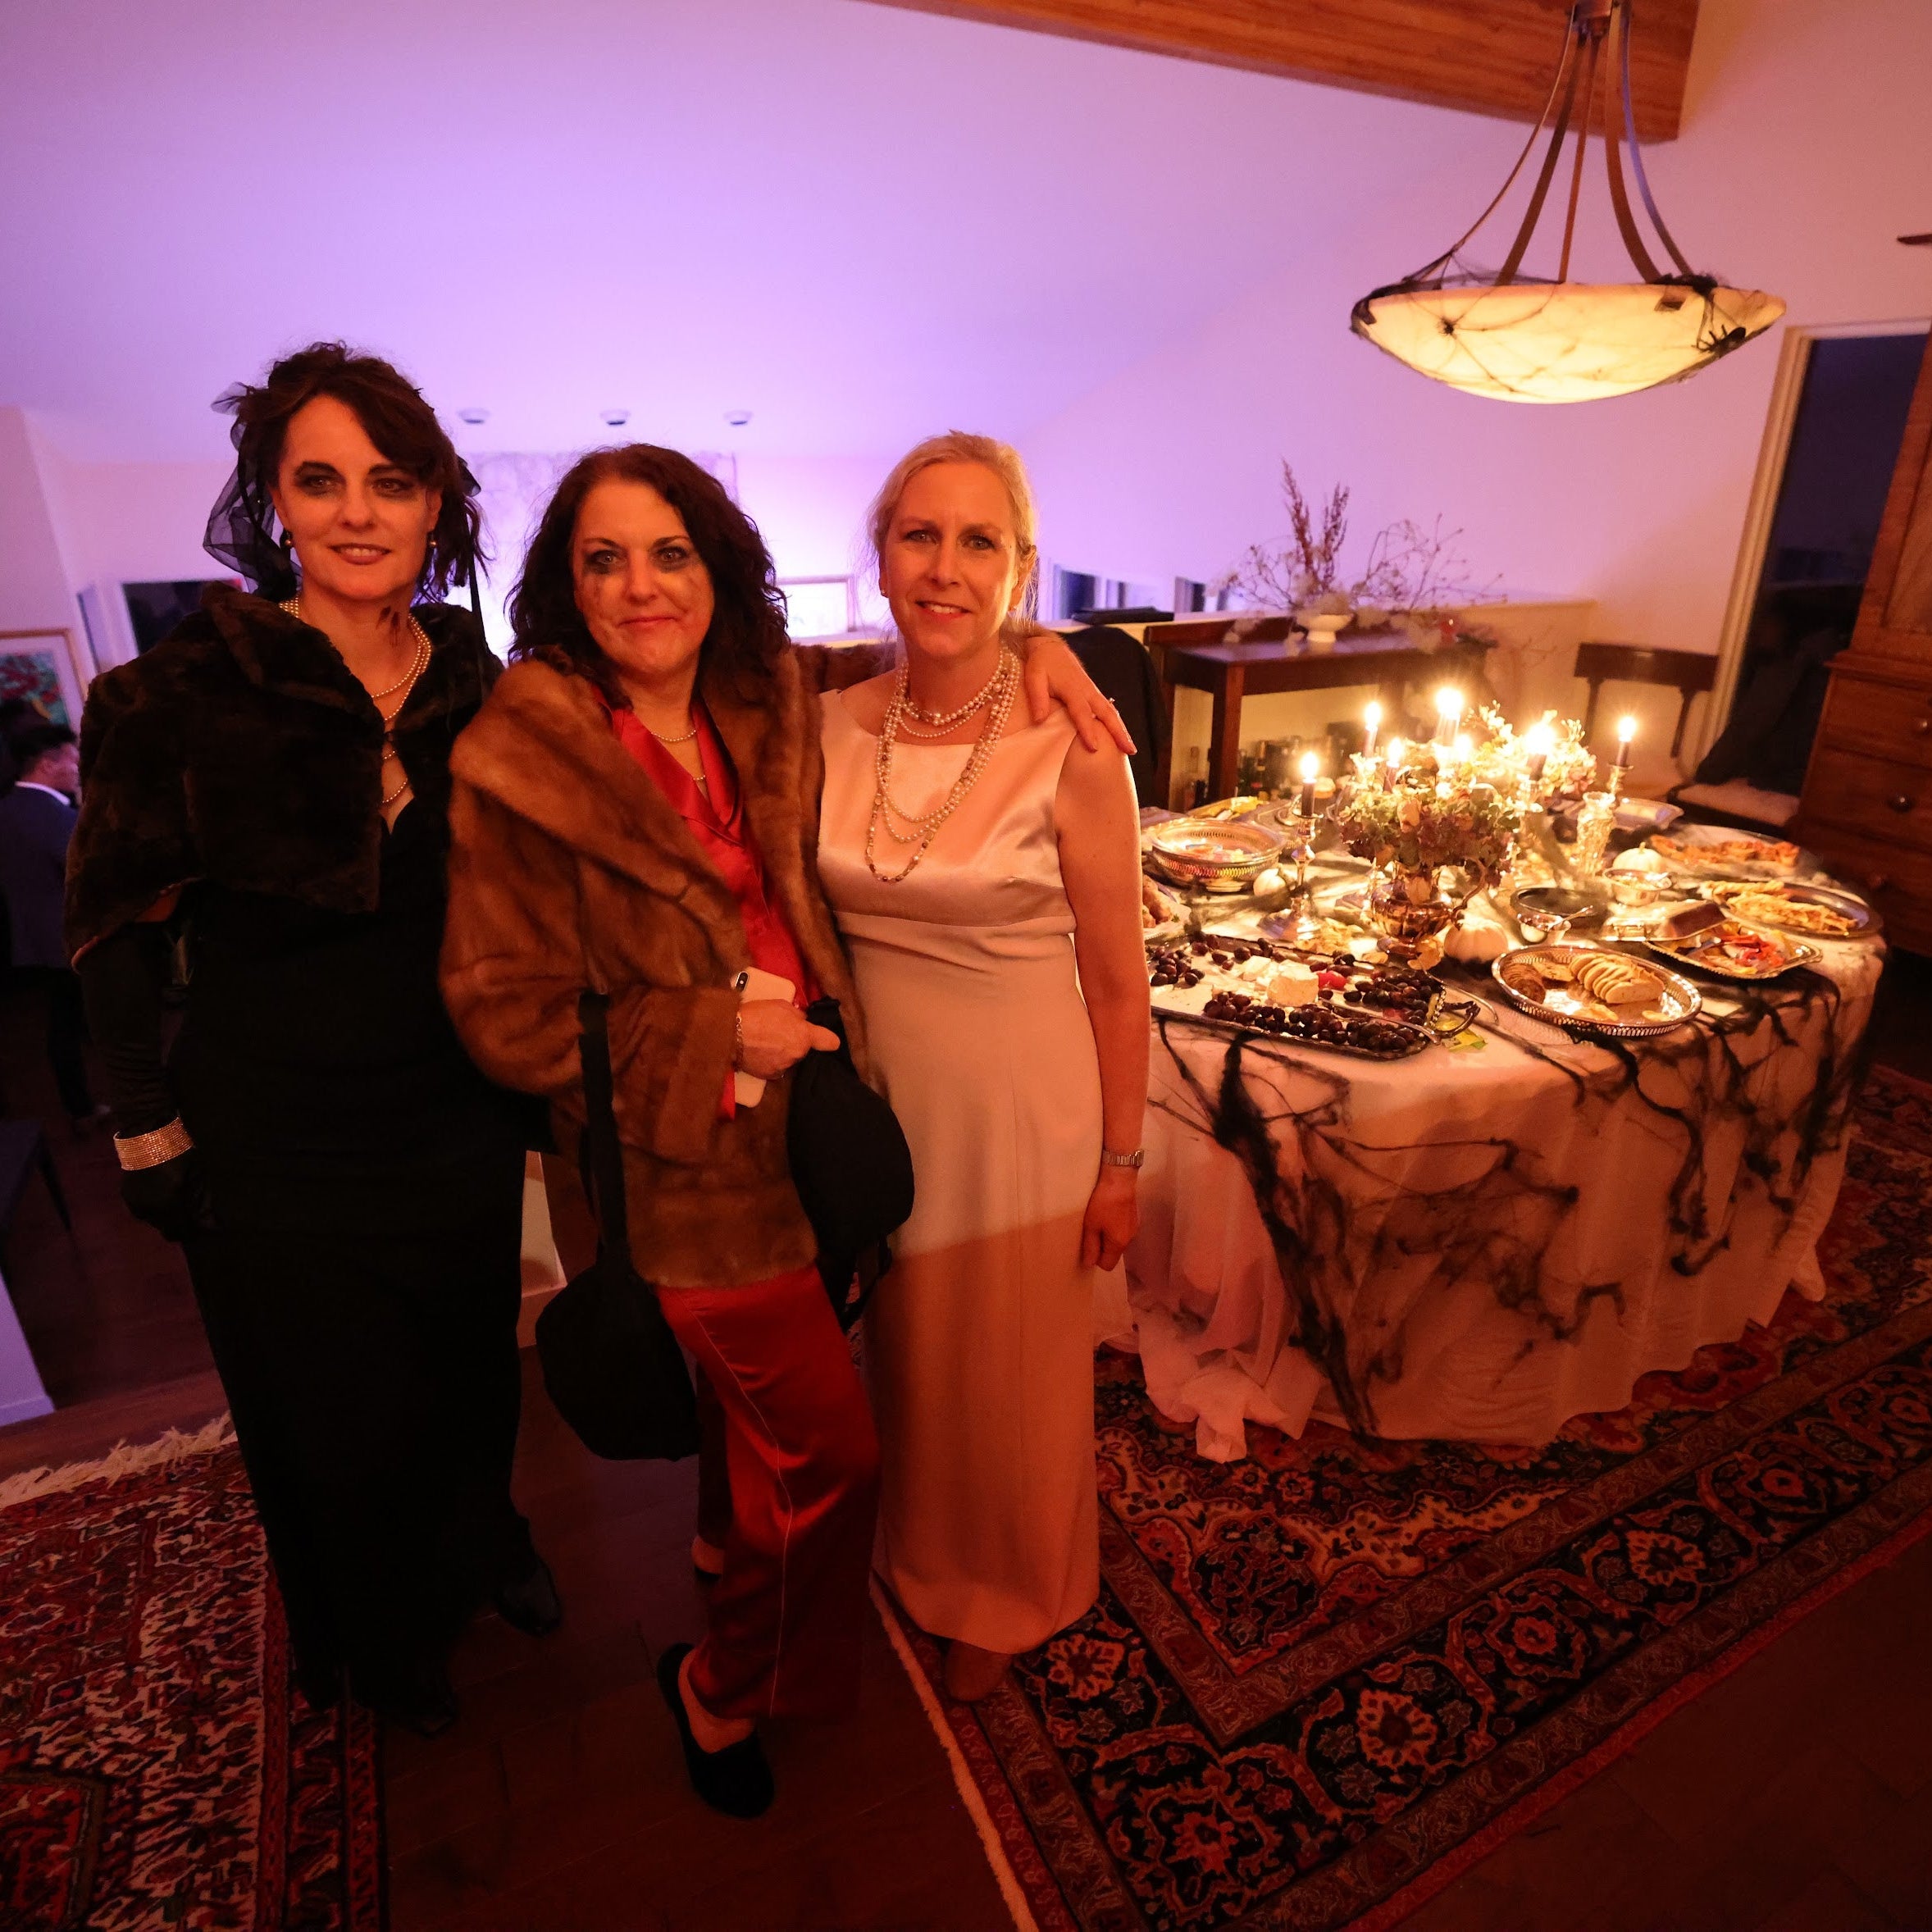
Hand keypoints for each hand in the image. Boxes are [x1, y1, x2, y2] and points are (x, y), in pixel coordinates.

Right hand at [120, 1149, 217, 1242]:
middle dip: (180, 1224)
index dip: (192, 1232)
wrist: (147, 1134)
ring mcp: (134, 1203)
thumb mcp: (196, 1176)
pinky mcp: (126, 1196)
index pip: (180, 1231)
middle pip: (166, 1229)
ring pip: (153, 1221)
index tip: (202, 1227)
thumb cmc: (179, 1153)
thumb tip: (214, 1226)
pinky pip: (142, 1211)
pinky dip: (154, 1208)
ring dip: (166, 1216)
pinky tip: (162, 1194)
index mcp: (167, 1204)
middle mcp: (148, 1208)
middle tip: (191, 1212)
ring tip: (176, 1198)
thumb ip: (203, 1203)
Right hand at [735, 1000, 840, 1079]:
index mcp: (804, 1036)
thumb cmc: (754, 1016)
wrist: (729, 1034)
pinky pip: (776, 1068)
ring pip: (789, 1059)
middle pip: (803, 1050)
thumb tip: (803, 1020)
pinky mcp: (769, 1075)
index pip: (829, 1042)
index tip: (828, 1041)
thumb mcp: (780, 1005)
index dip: (829, 1040)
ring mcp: (783, 1067)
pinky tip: (759, 1051)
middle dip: (795, 1043)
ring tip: (764, 1042)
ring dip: (781, 1053)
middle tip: (777, 1032)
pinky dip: (770, 1062)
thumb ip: (797, 1015)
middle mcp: (797, 1054)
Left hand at [1015, 632, 1137, 755]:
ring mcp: (1092, 691)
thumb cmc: (1041, 664)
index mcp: (1072, 688)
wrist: (1050, 647)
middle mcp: (1087, 690)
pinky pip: (1108, 709)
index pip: (1082, 712)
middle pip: (1107, 713)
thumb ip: (1037, 698)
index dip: (1088, 730)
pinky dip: (1116, 722)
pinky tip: (1121, 736)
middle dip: (1119, 732)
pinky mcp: (1093, 692)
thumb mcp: (1033, 677)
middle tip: (1129, 751)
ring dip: (1122, 729)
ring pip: (1111, 711)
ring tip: (1130, 749)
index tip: (1095, 747)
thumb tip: (1039, 720)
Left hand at [1081, 1167, 1139, 1270]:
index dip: (1096, 1259)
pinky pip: (1122, 1229)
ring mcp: (1134, 1227)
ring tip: (1098, 1219)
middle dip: (1101, 1247)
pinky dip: (1115, 1226)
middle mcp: (1130, 1239)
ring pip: (1118, 1240)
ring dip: (1108, 1235)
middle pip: (1113, 1253)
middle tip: (1090, 1231)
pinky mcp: (1135, 1217)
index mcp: (1119, 1244)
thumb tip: (1090, 1265)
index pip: (1108, 1265)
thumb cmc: (1103, 1202)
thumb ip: (1090, 1246)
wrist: (1120, 1179)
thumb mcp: (1091, 1225)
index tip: (1088, 1245)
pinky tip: (1108, 1212)